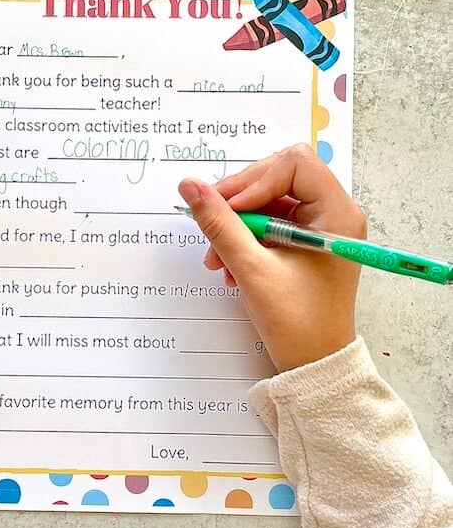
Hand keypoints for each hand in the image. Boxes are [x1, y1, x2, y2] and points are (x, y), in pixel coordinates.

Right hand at [178, 144, 365, 371]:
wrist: (315, 364)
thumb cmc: (296, 322)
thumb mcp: (252, 269)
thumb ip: (220, 224)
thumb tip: (190, 186)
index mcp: (337, 212)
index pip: (293, 163)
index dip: (254, 181)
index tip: (227, 209)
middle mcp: (334, 212)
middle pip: (278, 176)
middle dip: (239, 202)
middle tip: (210, 225)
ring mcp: (321, 226)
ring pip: (269, 199)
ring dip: (237, 223)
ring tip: (216, 258)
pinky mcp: (307, 241)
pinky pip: (270, 221)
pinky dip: (246, 237)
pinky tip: (229, 265)